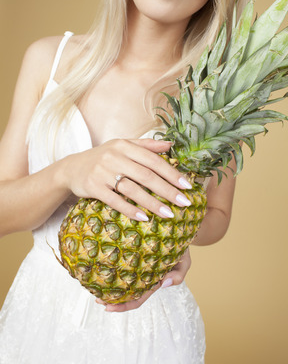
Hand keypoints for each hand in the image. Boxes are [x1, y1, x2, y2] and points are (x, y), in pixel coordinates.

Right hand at [62, 138, 192, 220]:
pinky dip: (130, 210)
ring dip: (153, 203)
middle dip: (168, 191)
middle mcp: (114, 157)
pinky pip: (115, 201)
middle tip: (184, 203)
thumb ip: (146, 145)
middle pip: (146, 176)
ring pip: (132, 189)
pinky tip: (144, 218)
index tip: (187, 185)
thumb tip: (171, 145)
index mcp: (125, 146)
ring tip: (169, 214)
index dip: (172, 173)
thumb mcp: (122, 146)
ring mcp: (102, 172)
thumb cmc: (103, 157)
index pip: (154, 160)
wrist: (71, 168)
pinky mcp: (93, 187)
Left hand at [95, 248, 191, 311]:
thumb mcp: (185, 262)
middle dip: (112, 299)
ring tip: (94, 286)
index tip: (108, 308)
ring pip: (122, 277)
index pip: (138, 298)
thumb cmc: (182, 249)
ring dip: (109, 284)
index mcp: (154, 281)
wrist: (180, 231)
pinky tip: (101, 265)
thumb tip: (163, 284)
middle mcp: (143, 275)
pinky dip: (113, 265)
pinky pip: (123, 260)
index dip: (124, 305)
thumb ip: (178, 276)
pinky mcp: (135, 251)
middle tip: (97, 299)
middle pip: (126, 292)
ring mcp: (138, 264)